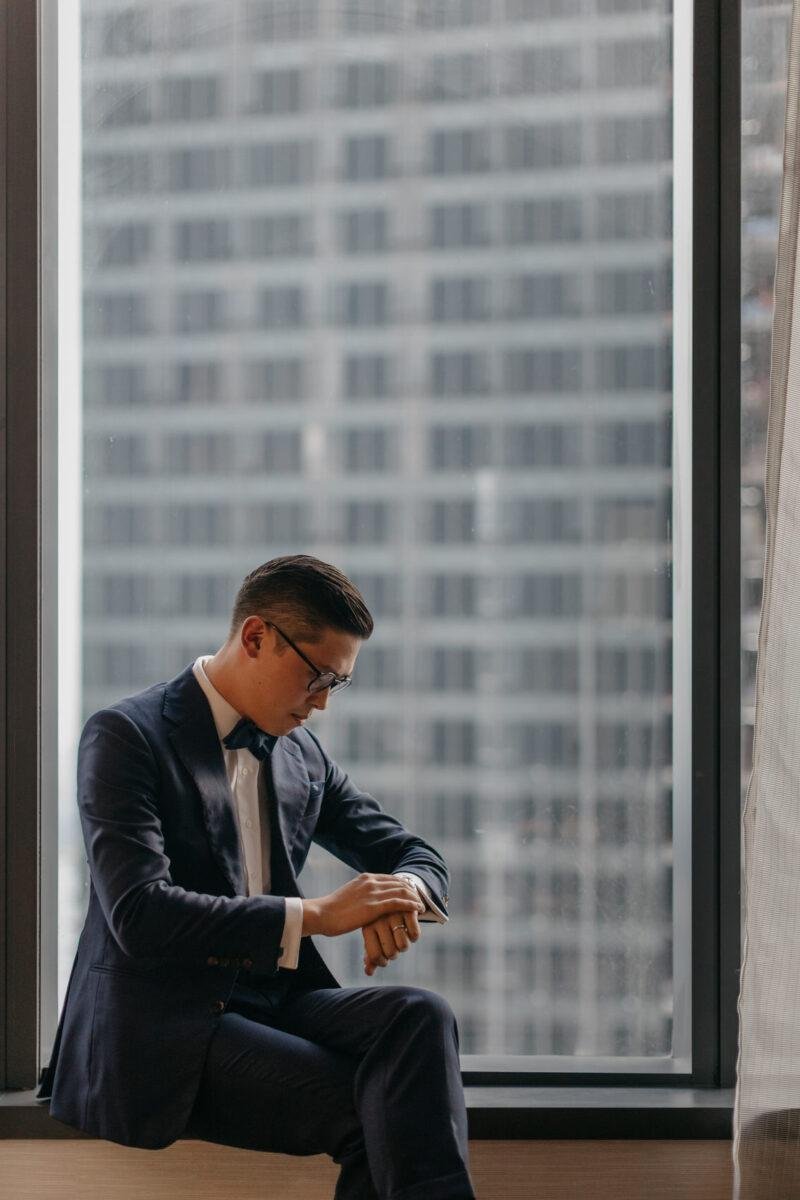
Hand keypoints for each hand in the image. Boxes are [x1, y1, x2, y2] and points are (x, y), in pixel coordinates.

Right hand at [301, 873, 424, 937]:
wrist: (321, 914)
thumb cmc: (331, 910)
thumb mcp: (349, 896)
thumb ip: (361, 895)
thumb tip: (366, 901)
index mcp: (365, 878)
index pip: (391, 878)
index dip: (404, 885)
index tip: (413, 892)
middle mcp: (371, 882)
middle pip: (399, 883)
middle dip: (412, 890)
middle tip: (422, 899)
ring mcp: (373, 893)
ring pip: (402, 891)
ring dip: (415, 898)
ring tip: (423, 905)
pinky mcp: (374, 906)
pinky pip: (398, 903)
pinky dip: (411, 905)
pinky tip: (418, 910)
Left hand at [362, 907, 421, 975]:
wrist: (395, 892)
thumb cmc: (381, 919)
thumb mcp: (372, 933)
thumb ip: (370, 953)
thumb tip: (368, 972)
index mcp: (367, 926)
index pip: (374, 955)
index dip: (381, 962)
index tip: (384, 958)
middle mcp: (380, 920)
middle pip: (391, 953)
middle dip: (394, 953)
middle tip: (393, 944)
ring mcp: (394, 914)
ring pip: (404, 946)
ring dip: (404, 945)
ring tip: (401, 937)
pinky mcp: (409, 909)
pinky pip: (415, 935)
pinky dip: (414, 936)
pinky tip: (409, 928)